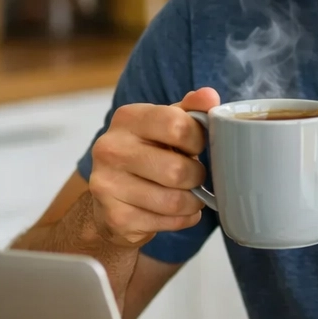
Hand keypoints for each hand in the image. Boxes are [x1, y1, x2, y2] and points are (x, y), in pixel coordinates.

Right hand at [88, 87, 220, 247]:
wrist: (111, 200)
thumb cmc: (150, 153)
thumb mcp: (168, 126)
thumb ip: (191, 109)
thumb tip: (209, 96)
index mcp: (127, 118)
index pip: (177, 125)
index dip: (199, 139)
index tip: (198, 145)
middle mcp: (110, 149)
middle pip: (178, 170)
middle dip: (196, 176)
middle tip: (194, 175)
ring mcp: (108, 185)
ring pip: (175, 201)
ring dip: (193, 201)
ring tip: (188, 194)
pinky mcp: (115, 217)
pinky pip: (168, 222)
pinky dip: (183, 219)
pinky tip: (175, 211)